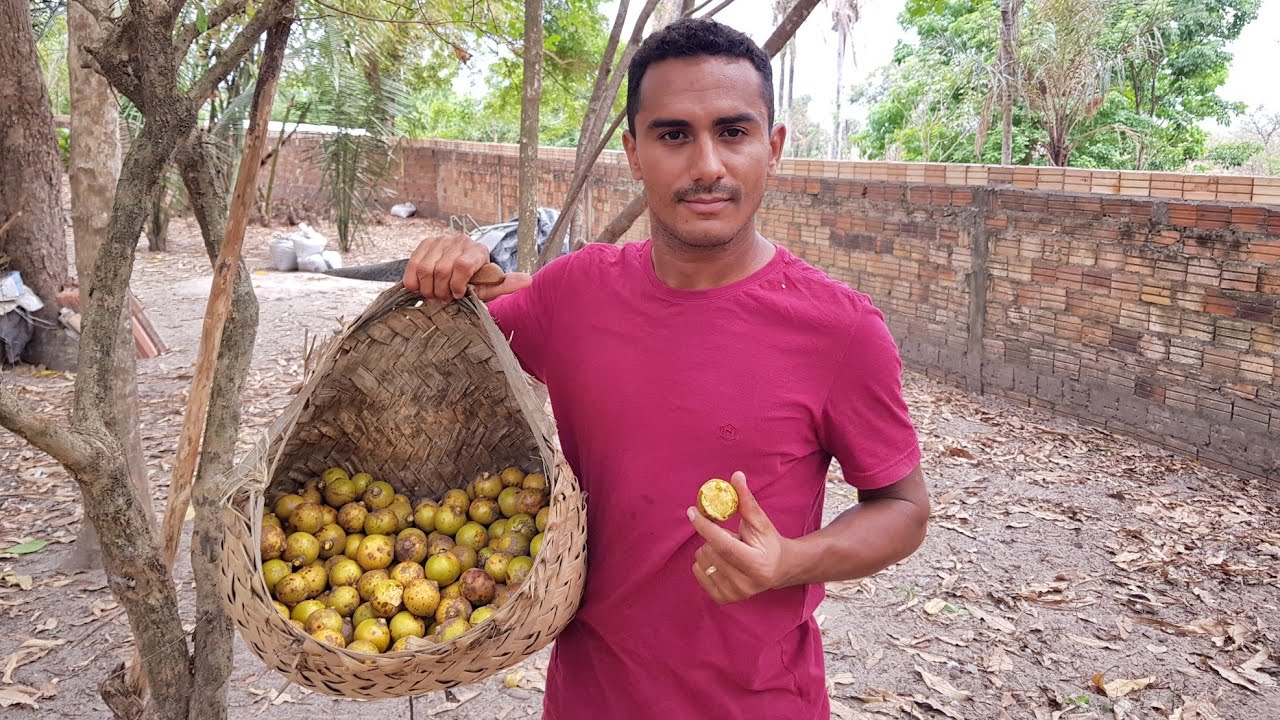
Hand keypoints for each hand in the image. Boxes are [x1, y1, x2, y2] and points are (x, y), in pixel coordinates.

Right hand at [402, 233, 531, 301]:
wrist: (458, 272)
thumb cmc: (476, 282)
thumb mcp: (490, 287)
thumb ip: (506, 285)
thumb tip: (528, 281)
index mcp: (477, 251)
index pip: (462, 266)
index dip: (457, 286)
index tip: (458, 295)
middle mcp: (459, 241)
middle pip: (443, 270)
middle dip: (442, 291)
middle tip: (445, 298)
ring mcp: (440, 240)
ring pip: (425, 269)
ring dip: (428, 288)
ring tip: (435, 294)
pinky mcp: (425, 244)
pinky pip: (412, 267)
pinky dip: (414, 283)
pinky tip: (423, 288)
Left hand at [687, 471, 793, 604]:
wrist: (780, 570)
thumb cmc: (768, 542)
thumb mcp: (760, 521)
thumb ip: (746, 500)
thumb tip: (736, 475)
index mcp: (756, 564)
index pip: (723, 544)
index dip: (705, 526)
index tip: (692, 512)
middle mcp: (745, 583)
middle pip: (710, 551)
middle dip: (713, 537)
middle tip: (730, 537)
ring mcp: (734, 594)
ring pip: (702, 561)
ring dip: (709, 549)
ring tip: (729, 551)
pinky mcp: (724, 599)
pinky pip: (698, 573)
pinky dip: (705, 562)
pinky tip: (722, 561)